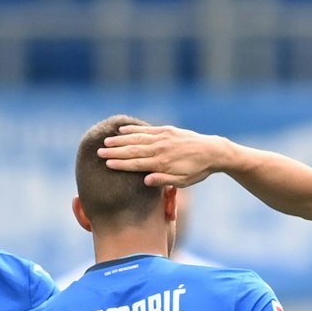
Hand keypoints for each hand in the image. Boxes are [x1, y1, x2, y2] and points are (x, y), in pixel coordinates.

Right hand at [97, 123, 229, 187]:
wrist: (212, 151)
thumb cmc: (197, 171)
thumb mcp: (183, 181)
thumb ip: (164, 180)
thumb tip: (145, 181)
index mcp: (163, 163)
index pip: (137, 164)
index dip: (121, 164)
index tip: (107, 164)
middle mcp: (161, 148)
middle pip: (133, 150)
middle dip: (115, 151)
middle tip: (99, 152)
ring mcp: (163, 137)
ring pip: (137, 138)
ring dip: (120, 140)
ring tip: (106, 141)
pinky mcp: (167, 130)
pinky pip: (147, 129)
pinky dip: (133, 129)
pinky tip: (122, 129)